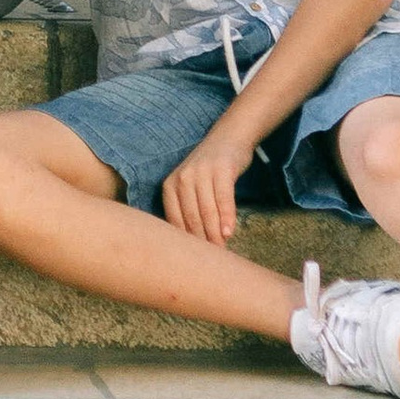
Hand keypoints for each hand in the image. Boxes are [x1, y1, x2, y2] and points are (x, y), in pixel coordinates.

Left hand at [161, 126, 250, 247]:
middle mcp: (182, 178)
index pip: (174, 220)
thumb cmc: (209, 171)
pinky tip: (229, 232)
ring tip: (222, 249)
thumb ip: (188, 209)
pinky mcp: (221, 169)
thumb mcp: (191, 186)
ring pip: (207, 210)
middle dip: (202, 241)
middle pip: (191, 218)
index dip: (185, 242)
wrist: (229, 138)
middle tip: (211, 259)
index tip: (194, 260)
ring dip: (215, 233)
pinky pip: (224, 198)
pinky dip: (227, 217)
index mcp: (170, 185)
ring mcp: (202, 172)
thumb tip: (190, 247)